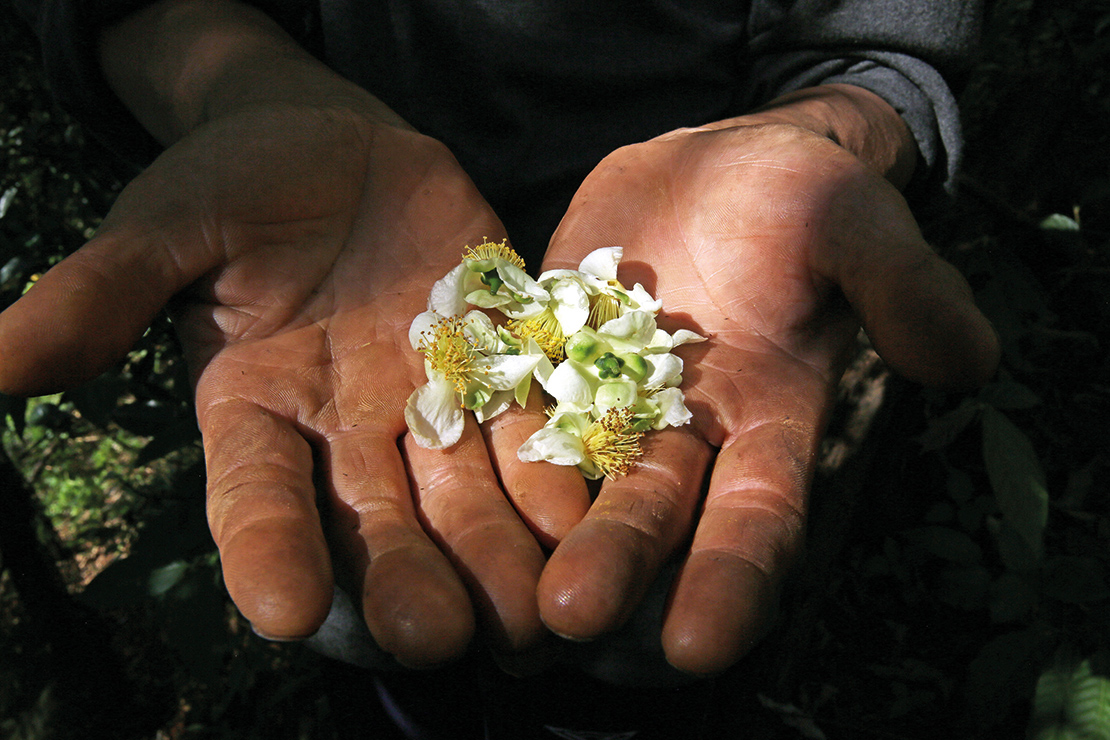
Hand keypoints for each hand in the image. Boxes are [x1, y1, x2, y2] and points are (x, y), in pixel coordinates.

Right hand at [0, 97, 552, 665]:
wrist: (337, 147)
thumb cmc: (236, 181)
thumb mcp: (164, 227)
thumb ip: (100, 294)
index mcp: (257, 408)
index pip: (255, 494)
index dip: (265, 550)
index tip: (281, 615)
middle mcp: (347, 428)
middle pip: (376, 518)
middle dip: (405, 575)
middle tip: (435, 637)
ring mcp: (432, 402)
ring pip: (466, 491)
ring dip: (497, 550)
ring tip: (528, 612)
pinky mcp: (501, 363)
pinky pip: (533, 423)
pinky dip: (560, 468)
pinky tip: (591, 513)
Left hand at [512, 100, 998, 674]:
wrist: (715, 167)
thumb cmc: (799, 197)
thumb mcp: (855, 224)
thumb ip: (904, 287)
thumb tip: (969, 360)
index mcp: (769, 424)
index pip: (756, 520)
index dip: (731, 582)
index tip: (697, 648)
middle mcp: (686, 436)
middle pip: (650, 514)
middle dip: (616, 566)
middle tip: (568, 620)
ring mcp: (608, 403)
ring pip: (570, 477)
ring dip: (536, 532)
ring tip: (496, 589)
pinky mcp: (547, 363)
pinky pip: (511, 406)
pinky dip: (483, 445)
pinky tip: (438, 484)